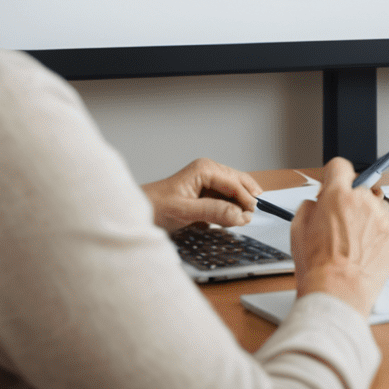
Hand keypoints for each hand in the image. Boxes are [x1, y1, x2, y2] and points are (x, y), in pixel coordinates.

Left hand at [142, 157, 261, 232]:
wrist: (136, 212)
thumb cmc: (155, 208)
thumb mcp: (185, 212)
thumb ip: (214, 212)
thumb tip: (240, 215)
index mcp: (205, 169)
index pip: (234, 182)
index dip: (245, 198)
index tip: (252, 214)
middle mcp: (208, 171)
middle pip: (237, 182)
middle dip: (245, 198)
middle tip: (252, 215)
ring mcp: (206, 181)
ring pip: (231, 191)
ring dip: (237, 204)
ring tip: (242, 219)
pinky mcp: (203, 193)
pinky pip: (222, 198)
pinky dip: (228, 208)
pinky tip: (230, 219)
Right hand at [292, 157, 388, 317]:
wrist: (337, 294)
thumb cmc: (317, 267)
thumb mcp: (298, 230)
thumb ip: (310, 206)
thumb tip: (318, 201)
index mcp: (338, 195)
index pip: (340, 166)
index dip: (333, 176)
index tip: (333, 184)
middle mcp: (363, 201)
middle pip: (359, 188)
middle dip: (349, 201)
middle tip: (339, 224)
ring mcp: (382, 218)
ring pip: (374, 207)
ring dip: (365, 218)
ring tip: (352, 243)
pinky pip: (385, 226)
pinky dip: (377, 235)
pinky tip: (363, 252)